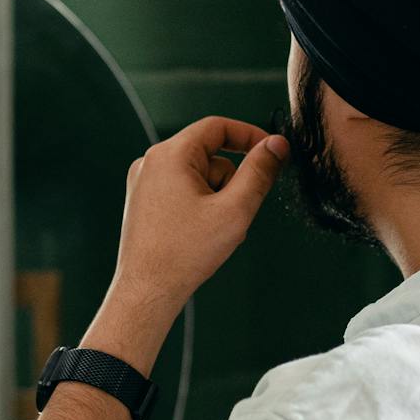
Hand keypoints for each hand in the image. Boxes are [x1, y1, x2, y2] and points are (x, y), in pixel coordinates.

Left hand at [108, 116, 286, 316]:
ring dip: (217, 197)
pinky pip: (183, 191)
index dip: (250, 135)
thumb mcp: (234, 209)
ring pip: (199, 176)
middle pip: (209, 154)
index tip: (272, 151)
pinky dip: (201, 207)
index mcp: (169, 156)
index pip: (217, 127)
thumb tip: (276, 145)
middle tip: (235, 213)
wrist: (147, 291)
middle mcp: (150, 163)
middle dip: (231, 181)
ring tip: (213, 231)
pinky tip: (199, 235)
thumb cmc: (183, 255)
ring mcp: (144, 183)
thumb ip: (259, 172)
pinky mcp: (144, 201)